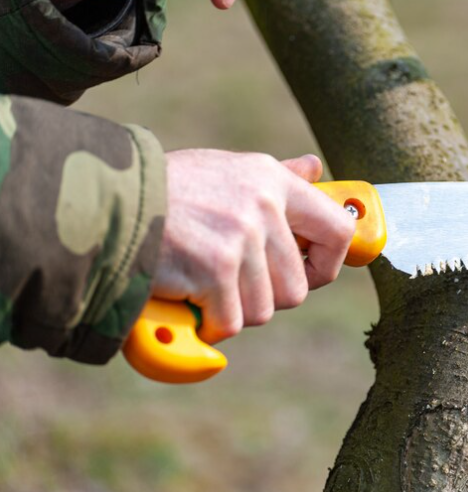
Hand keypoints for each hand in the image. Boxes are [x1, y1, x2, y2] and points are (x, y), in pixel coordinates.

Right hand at [154, 150, 354, 343]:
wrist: (106, 200)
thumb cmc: (168, 190)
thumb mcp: (228, 170)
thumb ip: (277, 177)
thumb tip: (316, 169)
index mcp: (272, 180)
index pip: (338, 229)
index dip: (328, 263)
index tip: (309, 274)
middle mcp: (263, 205)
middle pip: (296, 288)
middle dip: (265, 297)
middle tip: (231, 283)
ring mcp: (240, 237)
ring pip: (263, 310)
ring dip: (232, 310)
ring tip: (202, 283)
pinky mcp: (214, 267)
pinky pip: (230, 322)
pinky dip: (207, 322)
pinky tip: (186, 297)